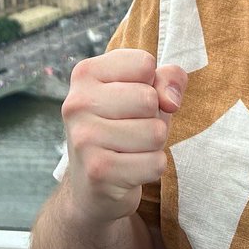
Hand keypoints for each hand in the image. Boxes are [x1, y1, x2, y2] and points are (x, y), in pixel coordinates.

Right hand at [61, 48, 187, 225]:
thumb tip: (170, 101)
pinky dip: (152, 167)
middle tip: (133, 128)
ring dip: (154, 144)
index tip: (133, 98)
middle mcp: (78, 103)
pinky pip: (155, 163)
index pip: (144, 64)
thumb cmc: (124, 125)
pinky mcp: (98, 171)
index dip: (152, 83)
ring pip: (155, 132)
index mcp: (85, 73)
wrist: (91, 184)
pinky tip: (130, 168)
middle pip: (150, 99)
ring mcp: (84, 138)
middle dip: (154, 117)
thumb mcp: (146, 91)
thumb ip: (168, 78)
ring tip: (131, 148)